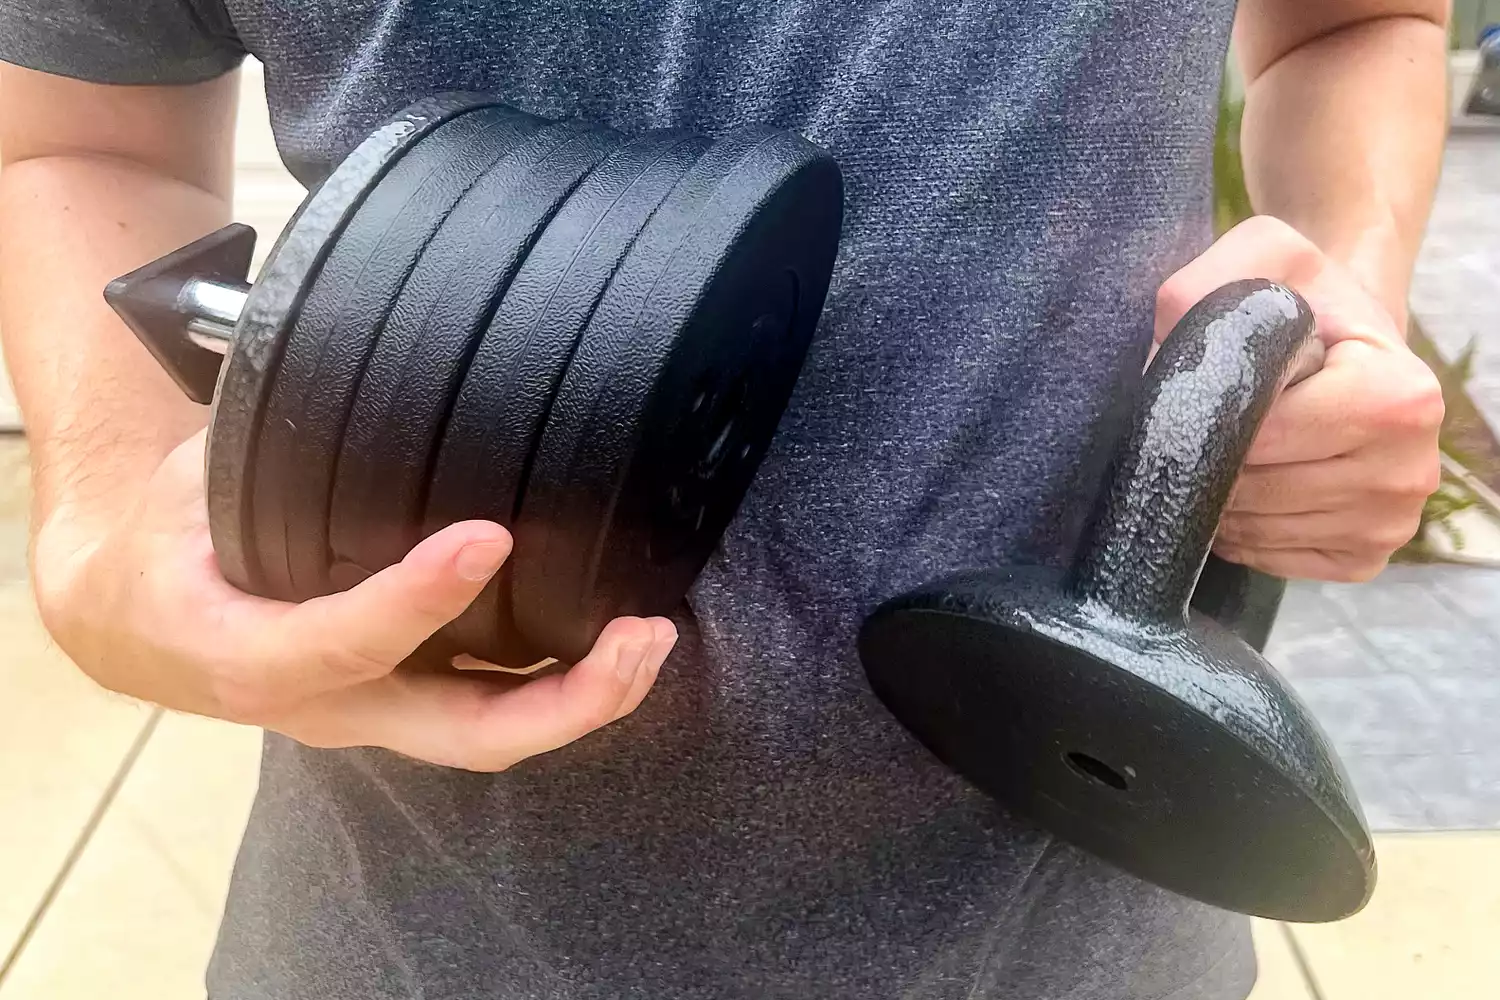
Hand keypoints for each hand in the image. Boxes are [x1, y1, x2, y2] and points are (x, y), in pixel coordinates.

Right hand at [32, 430, 676, 770]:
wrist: (131, 625)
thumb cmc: (162, 544)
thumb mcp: (188, 484)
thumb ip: (259, 440)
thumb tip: (326, 344)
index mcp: (247, 654)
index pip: (343, 641)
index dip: (416, 599)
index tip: (488, 539)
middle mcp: (326, 707)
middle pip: (461, 735)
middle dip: (565, 700)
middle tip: (640, 637)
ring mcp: (374, 716)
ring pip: (490, 736)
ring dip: (583, 698)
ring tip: (652, 640)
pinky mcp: (404, 704)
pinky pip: (490, 709)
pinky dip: (560, 684)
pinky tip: (614, 641)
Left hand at [1154, 216, 1443, 582]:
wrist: (1343, 336)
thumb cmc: (1299, 301)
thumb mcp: (1259, 259)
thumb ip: (1201, 290)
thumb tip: (1155, 364)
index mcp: (1399, 395)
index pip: (1262, 436)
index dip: (1211, 418)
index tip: (1206, 391)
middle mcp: (1409, 468)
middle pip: (1254, 491)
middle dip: (1207, 461)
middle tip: (1207, 424)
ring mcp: (1392, 522)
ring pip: (1255, 532)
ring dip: (1217, 499)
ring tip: (1228, 449)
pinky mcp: (1365, 558)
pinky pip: (1271, 559)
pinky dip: (1239, 531)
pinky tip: (1249, 486)